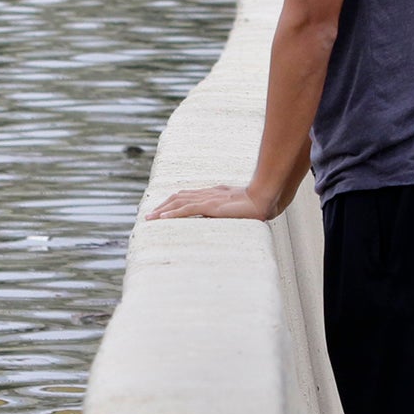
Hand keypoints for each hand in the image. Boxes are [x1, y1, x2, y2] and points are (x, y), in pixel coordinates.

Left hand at [146, 184, 277, 221]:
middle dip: (162, 206)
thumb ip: (224, 212)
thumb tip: (217, 218)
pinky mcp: (210, 206)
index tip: (160, 211)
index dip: (171, 203)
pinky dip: (173, 214)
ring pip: (179, 203)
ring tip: (150, 219)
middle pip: (178, 197)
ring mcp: (208, 199)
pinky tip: (163, 219)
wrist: (264, 199)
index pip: (186, 196)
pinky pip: (187, 209)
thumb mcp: (235, 208)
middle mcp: (207, 194)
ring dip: (162, 211)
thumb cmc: (255, 205)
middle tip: (149, 216)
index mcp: (212, 194)